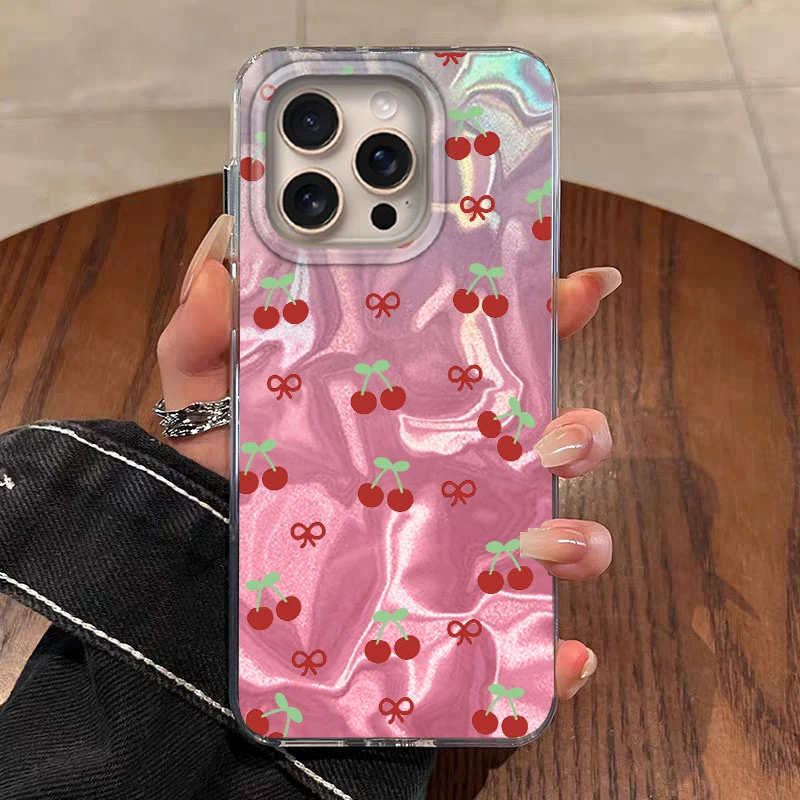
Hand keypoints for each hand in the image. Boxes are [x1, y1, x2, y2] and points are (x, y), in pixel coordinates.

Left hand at [157, 214, 620, 701]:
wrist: (204, 583)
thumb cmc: (222, 479)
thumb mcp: (209, 396)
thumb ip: (207, 328)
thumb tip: (228, 259)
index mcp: (416, 405)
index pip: (502, 350)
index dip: (552, 311)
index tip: (583, 286)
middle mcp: (459, 470)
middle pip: (559, 439)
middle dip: (585, 431)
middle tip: (553, 435)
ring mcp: (466, 545)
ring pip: (567, 537)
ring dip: (582, 540)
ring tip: (539, 543)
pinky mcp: (460, 618)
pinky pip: (532, 644)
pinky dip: (559, 659)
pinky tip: (558, 660)